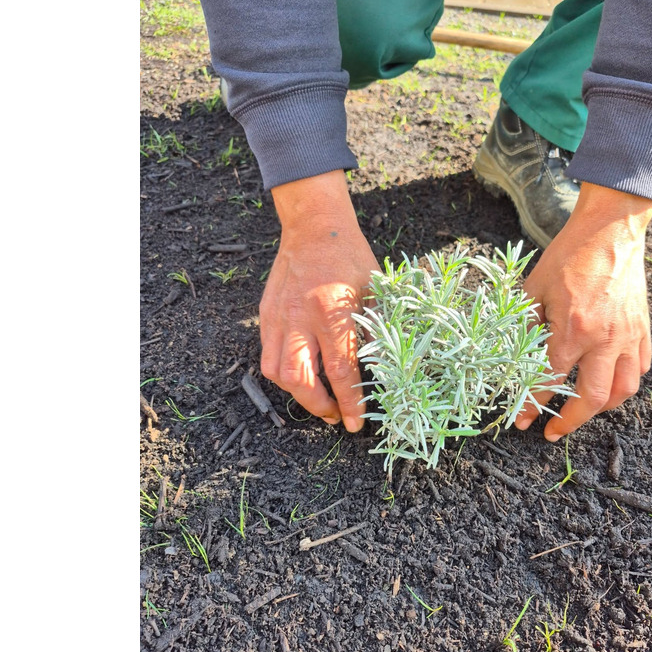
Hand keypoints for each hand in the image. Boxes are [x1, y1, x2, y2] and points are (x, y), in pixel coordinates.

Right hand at [260, 170, 378, 431]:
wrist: (314, 227)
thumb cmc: (351, 258)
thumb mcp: (375, 292)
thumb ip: (376, 329)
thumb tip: (384, 369)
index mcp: (332, 312)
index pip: (341, 370)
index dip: (349, 402)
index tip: (357, 424)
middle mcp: (301, 318)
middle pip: (300, 379)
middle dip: (318, 406)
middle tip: (336, 416)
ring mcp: (279, 317)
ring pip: (276, 372)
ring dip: (297, 395)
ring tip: (319, 401)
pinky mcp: (266, 315)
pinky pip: (268, 355)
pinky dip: (283, 373)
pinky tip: (302, 376)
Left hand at [515, 182, 651, 440]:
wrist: (610, 230)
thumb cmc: (569, 255)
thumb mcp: (534, 288)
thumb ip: (524, 325)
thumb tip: (511, 358)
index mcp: (573, 329)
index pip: (550, 381)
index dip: (534, 405)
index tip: (523, 421)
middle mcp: (604, 339)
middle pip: (592, 399)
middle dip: (571, 422)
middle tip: (553, 432)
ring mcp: (628, 336)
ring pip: (623, 391)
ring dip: (601, 408)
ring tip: (582, 411)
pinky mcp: (642, 329)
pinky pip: (639, 368)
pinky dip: (625, 384)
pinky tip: (610, 385)